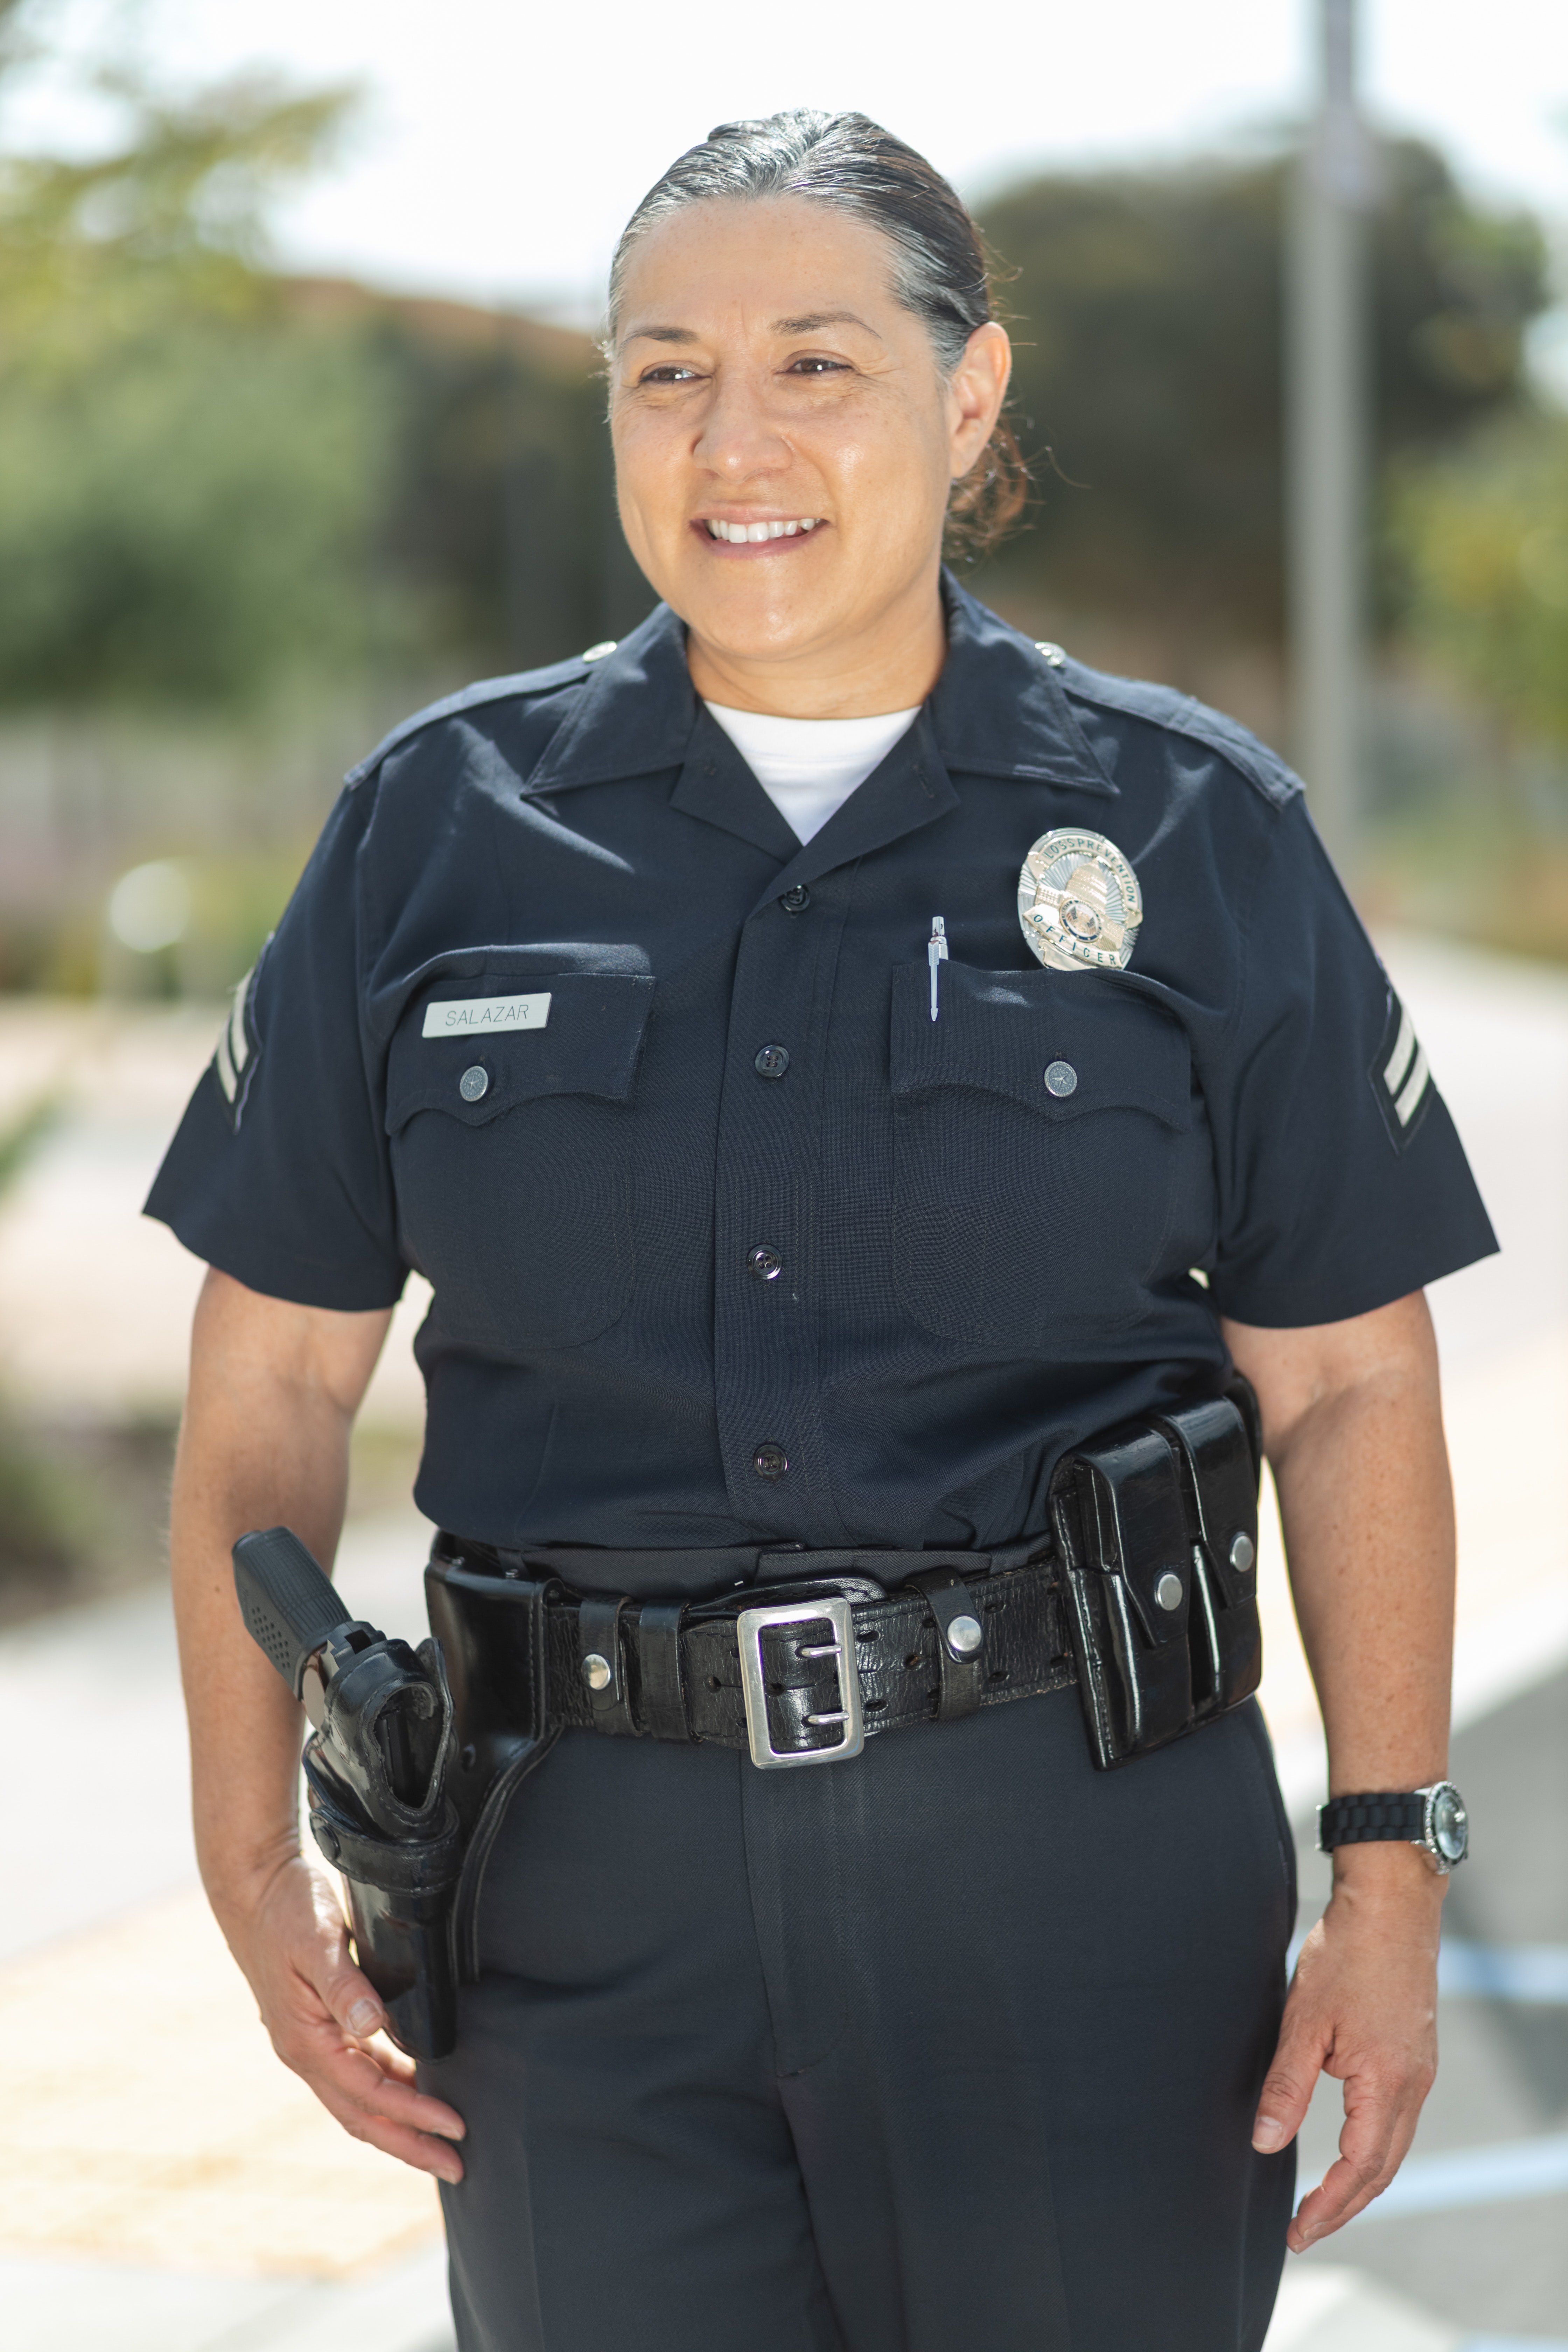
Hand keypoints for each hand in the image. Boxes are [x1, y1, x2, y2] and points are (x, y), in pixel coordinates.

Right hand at [214, 1852, 466, 2181]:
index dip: (413, 2115)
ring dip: (400, 2123)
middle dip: (409, 2145)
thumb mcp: (319, 1940)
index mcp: (306, 2041)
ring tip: (442, 2139)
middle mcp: (305, 2052)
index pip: (369, 2094)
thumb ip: (345, 1985)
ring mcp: (310, 2043)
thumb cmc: (288, 1909)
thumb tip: (371, 2025)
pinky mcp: (318, 2027)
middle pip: (363, 2116)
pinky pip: (357, 2074)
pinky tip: (415, 2088)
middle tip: (456, 2167)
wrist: (254, 1888)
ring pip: (360, 2100)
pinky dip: (388, 2090)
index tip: (454, 2128)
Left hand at [1252, 1846, 1442, 2248]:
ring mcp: (1419, 2070)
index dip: (1326, 2206)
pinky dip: (1373, 2149)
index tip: (1296, 2231)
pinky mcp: (1414, 2054)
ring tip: (1324, 2204)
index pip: (1358, 2169)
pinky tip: (1350, 2151)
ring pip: (1393, 2147)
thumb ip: (1286, 2086)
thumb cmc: (1347, 1955)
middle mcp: (1412, 2086)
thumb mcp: (1304, 2022)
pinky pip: (1397, 2120)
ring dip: (1360, 2182)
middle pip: (1381, 2169)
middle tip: (1305, 2231)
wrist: (1391, 1906)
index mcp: (1386, 2084)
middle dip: (1343, 2207)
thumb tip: (1264, 2143)